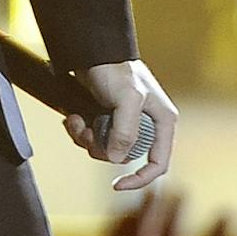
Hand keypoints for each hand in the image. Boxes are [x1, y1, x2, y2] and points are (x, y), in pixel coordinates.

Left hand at [64, 60, 177, 191]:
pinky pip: (94, 138)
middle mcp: (147, 125)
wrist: (93, 51)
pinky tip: (74, 118)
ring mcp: (126, 123)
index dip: (140, 179)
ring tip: (78, 121)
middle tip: (88, 134)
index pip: (158, 163)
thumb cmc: (116, 68)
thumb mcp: (128, 99)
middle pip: (124, 158)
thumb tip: (117, 159)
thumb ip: (126, 132)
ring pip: (106, 150)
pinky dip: (81, 131)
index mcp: (162, 121)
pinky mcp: (108, 119)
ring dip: (87, 139)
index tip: (117, 184)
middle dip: (102, 150)